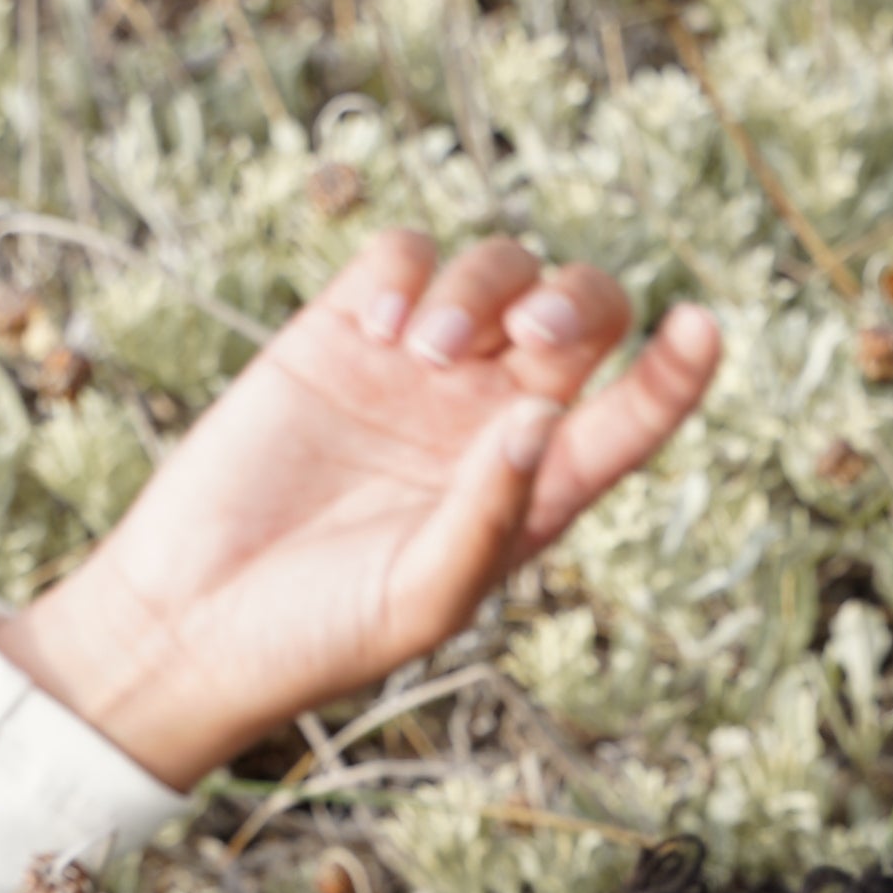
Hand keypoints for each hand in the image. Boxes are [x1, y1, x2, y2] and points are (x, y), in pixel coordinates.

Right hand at [0, 234, 721, 789]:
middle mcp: (489, 421)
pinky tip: (370, 332)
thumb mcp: (423, 598)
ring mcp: (417, 373)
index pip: (632, 414)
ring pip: (498, 269)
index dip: (677, 370)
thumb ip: (492, 513)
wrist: (190, 621)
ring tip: (417, 354)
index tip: (702, 328)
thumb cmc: (318, 638)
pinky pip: (402, 255)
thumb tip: (543, 414)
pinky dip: (402, 270)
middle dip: (575, 299)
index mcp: (535, 491)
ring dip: (480, 287)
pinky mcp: (337, 334)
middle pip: (580, 314)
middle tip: (529, 334)